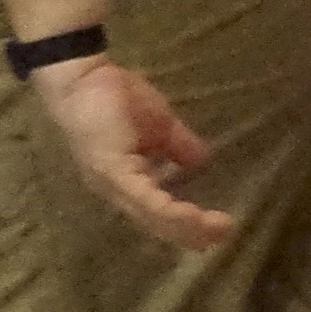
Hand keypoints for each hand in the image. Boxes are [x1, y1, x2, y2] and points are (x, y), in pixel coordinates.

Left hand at [32, 59, 234, 250]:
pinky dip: (172, 211)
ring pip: (152, 218)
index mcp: (127, 181)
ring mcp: (113, 183)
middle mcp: (116, 190)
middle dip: (193, 234)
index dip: (189, 224)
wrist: (83, 76)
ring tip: (218, 230)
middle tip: (226, 235)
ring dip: (188, 228)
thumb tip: (203, 161)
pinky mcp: (113, 171)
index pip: (159, 213)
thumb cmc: (115, 97)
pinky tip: (195, 215)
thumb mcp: (159, 126)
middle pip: (156, 225)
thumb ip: (178, 146)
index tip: (222, 227)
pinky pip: (145, 199)